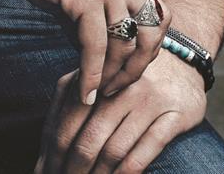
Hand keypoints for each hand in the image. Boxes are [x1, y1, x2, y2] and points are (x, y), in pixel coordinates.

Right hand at [0, 0, 169, 102]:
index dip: (152, 47)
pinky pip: (96, 46)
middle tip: (118, 87)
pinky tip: (84, 91)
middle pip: (153, 34)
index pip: (159, 16)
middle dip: (138, 68)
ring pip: (125, 44)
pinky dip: (92, 74)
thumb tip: (92, 55)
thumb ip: (91, 15)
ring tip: (98, 94)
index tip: (130, 67)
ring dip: (113, 77)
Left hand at [33, 46, 206, 172]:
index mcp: (93, 76)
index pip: (65, 122)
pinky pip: (144, 152)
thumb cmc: (129, 82)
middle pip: (87, 140)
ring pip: (113, 150)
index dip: (52, 155)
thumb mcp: (98, 84)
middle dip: (72, 171)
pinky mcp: (173, 115)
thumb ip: (70, 112)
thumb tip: (43, 161)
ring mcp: (147, 99)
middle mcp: (119, 85)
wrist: (181, 61)